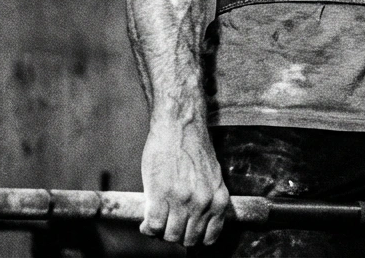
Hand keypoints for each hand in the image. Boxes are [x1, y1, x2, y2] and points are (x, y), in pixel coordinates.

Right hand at [139, 114, 231, 245]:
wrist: (179, 125)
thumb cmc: (193, 148)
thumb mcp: (212, 177)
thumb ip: (207, 200)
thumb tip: (196, 221)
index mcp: (218, 200)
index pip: (208, 238)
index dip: (194, 238)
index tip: (185, 232)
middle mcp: (202, 203)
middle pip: (187, 239)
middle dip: (176, 235)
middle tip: (168, 225)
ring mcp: (182, 200)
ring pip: (169, 235)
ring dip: (161, 232)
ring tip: (156, 222)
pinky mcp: (160, 195)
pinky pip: (153, 225)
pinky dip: (148, 227)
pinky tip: (146, 221)